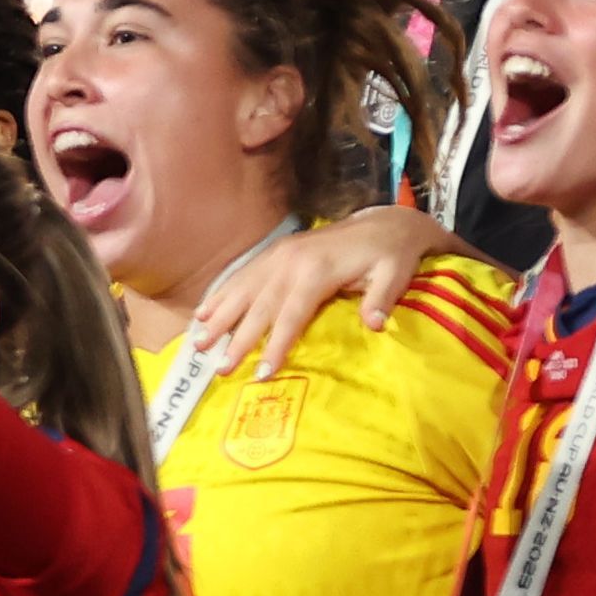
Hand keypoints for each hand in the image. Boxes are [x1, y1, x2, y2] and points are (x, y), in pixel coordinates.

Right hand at [187, 202, 457, 380]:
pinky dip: (221, 294)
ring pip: (242, 291)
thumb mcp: (396, 274)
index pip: (292, 314)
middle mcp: (290, 261)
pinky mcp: (273, 253)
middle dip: (237, 339)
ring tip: (198, 343)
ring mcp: (278, 255)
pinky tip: (203, 312)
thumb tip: (374, 324)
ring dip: (219, 317)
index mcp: (317, 269)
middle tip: (219, 367)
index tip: (262, 372)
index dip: (276, 344)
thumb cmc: (391, 255)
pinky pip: (241, 276)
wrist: (383, 223)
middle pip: (259, 306)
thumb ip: (382, 299)